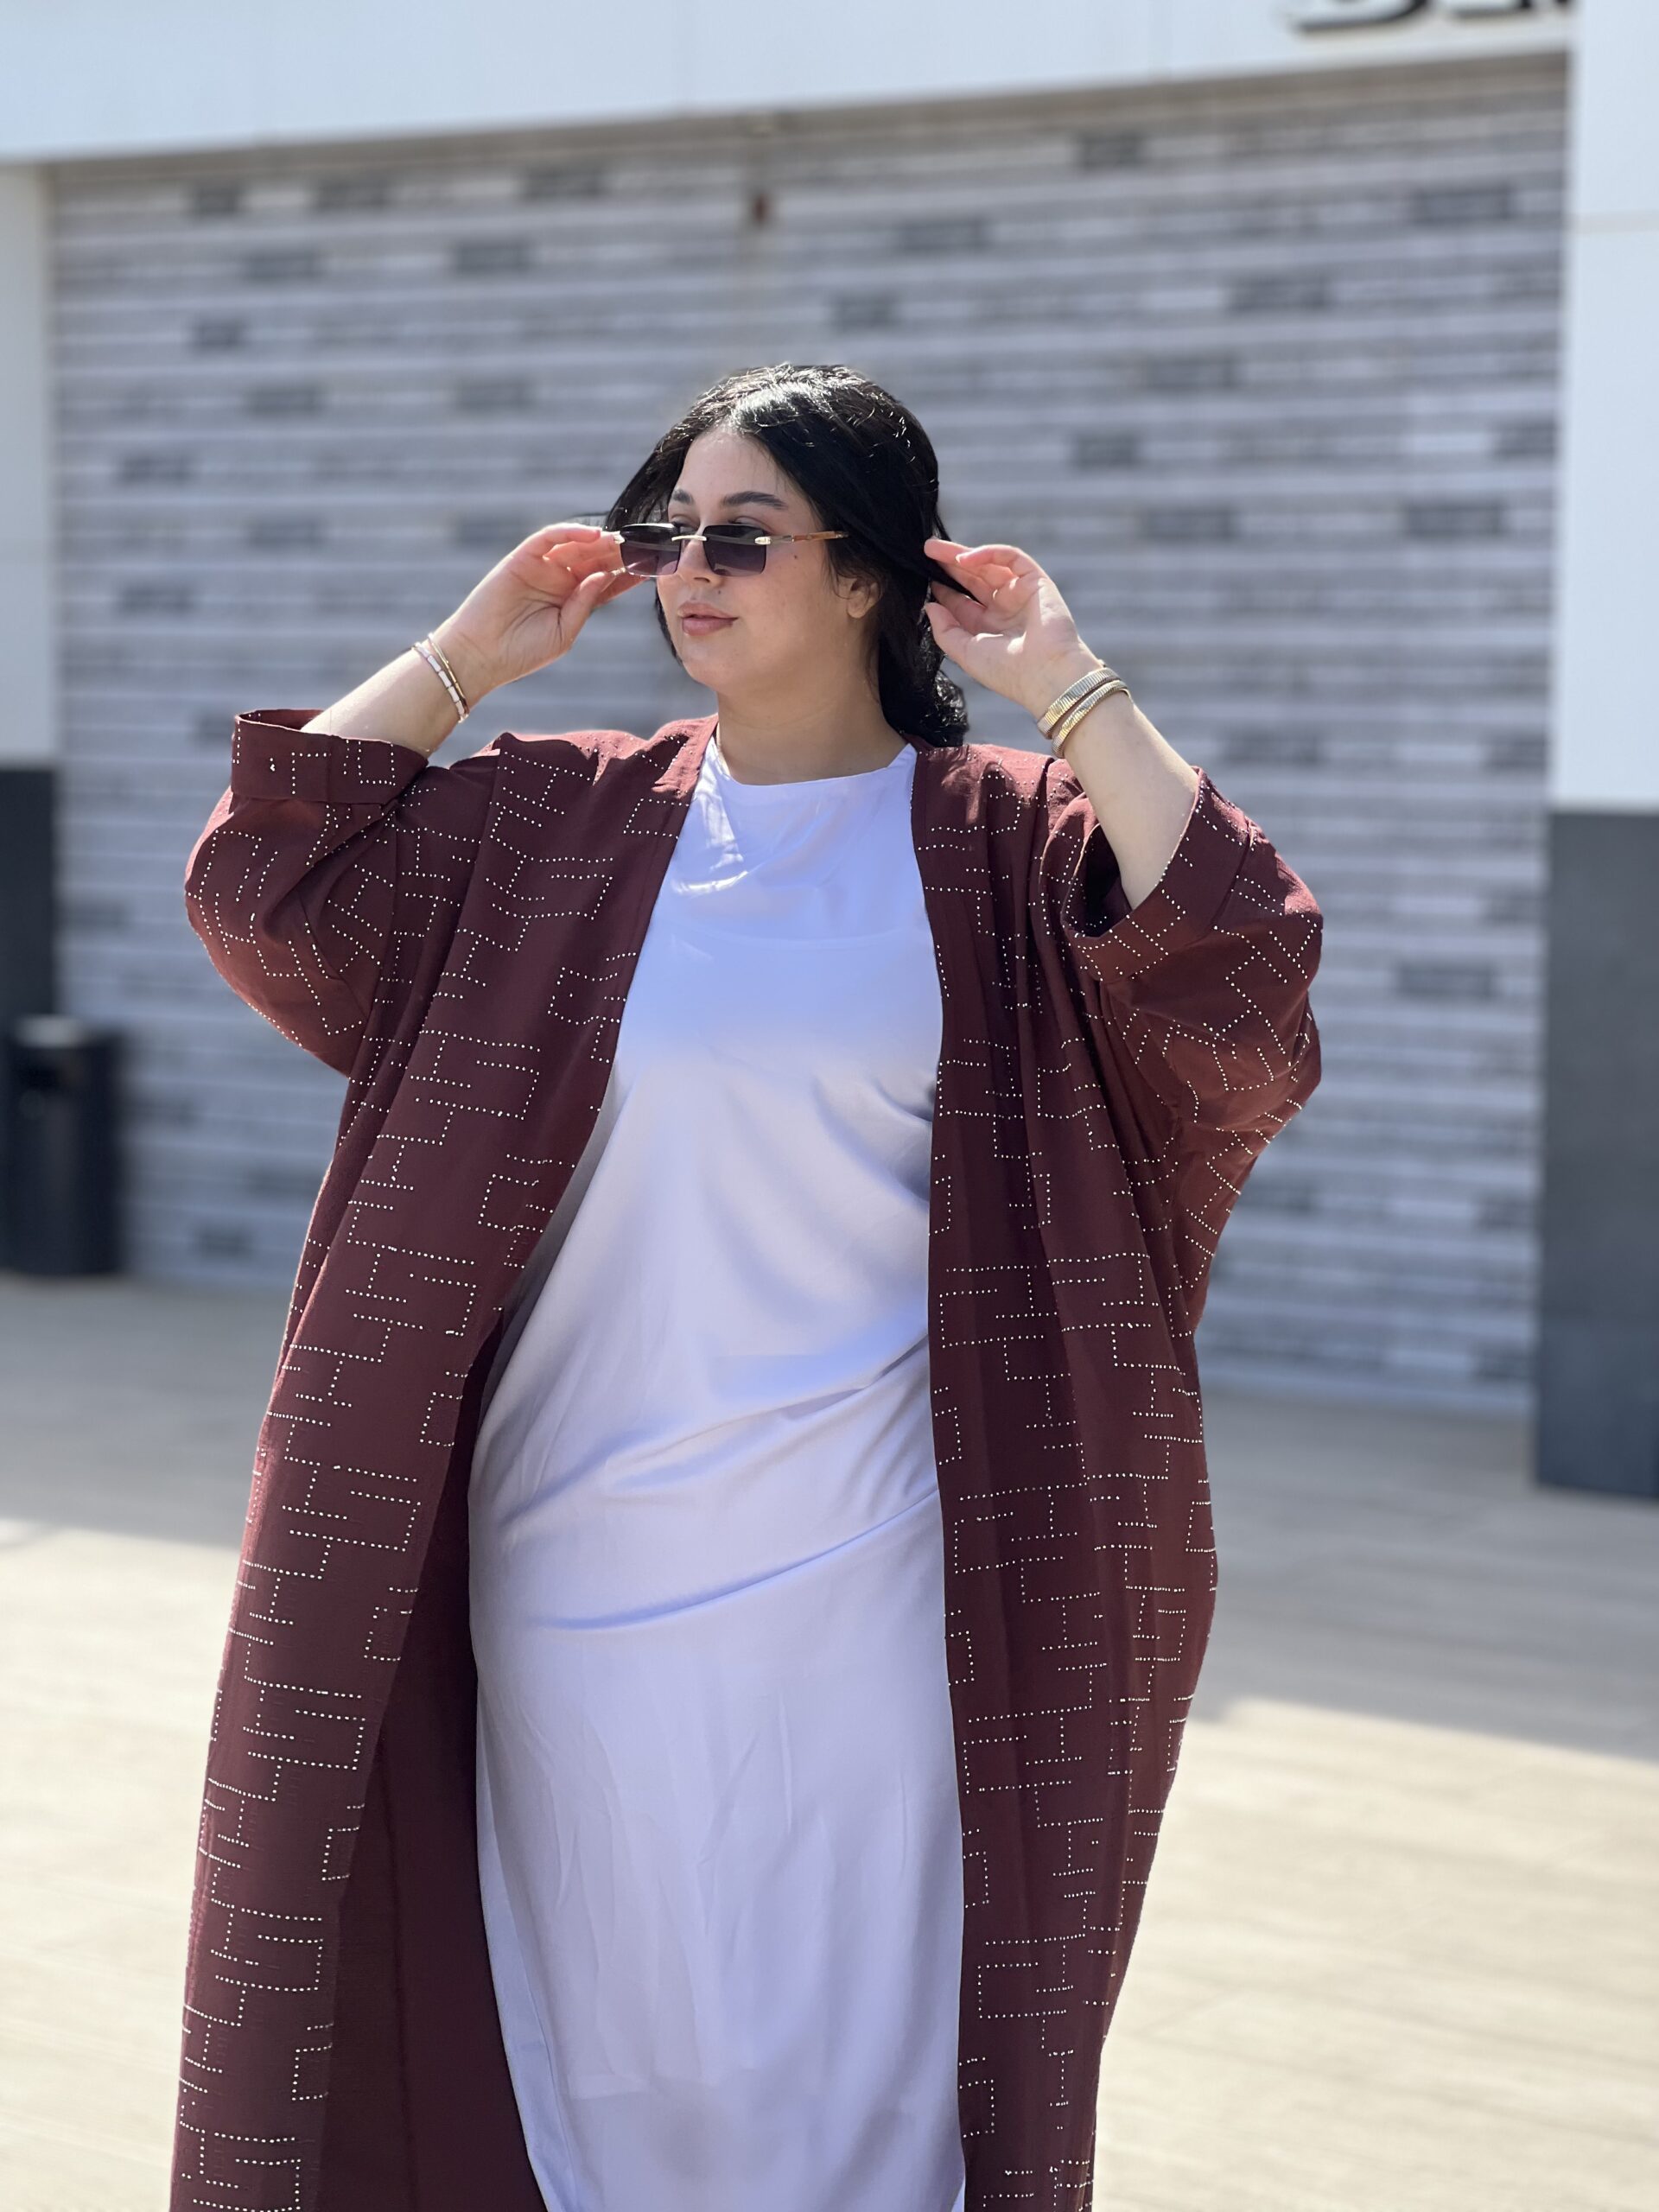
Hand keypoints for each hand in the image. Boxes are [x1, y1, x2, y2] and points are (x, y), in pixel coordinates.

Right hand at [431, 522, 641, 702]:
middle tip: (643, 548)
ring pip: (575, 546)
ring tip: (623, 542)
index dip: (628, 574)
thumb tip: (603, 575)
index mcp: (572, 600)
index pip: (606, 581)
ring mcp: (541, 568)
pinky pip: (547, 538)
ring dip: (600, 542)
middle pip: (595, 559)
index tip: (652, 567)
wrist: (482, 656)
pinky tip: (593, 535)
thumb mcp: (564, 633)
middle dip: (619, 553)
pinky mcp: (521, 559)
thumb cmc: (522, 652)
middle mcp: (559, 580)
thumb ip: (585, 604)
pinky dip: (569, 532)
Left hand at [922, 537, 1105, 721]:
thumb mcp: (966, 653)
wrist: (1046, 674)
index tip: (924, 579)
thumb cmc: (1007, 672)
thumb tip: (930, 606)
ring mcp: (1020, 594)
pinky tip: (965, 559)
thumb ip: (945, 631)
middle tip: (927, 551)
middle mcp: (1004, 610)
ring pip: (989, 565)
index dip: (944, 589)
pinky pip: (1011, 558)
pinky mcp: (1036, 581)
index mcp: (990, 629)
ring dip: (962, 555)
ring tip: (935, 550)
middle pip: (973, 579)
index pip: (962, 602)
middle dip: (950, 565)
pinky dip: (989, 553)